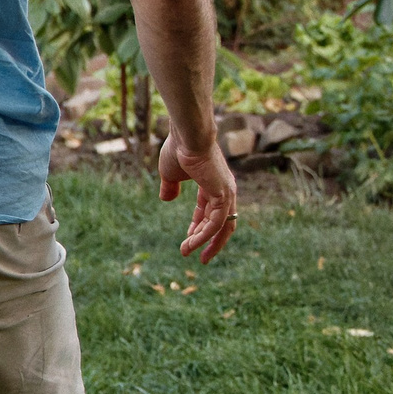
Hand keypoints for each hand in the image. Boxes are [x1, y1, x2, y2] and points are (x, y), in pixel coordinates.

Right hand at [157, 127, 237, 264]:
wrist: (187, 135)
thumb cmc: (178, 148)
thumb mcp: (170, 174)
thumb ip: (170, 187)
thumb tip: (166, 199)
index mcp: (213, 183)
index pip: (209, 212)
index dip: (198, 227)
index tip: (187, 241)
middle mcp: (224, 189)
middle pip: (222, 224)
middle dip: (211, 242)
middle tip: (200, 259)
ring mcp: (226, 193)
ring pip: (220, 227)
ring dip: (205, 243)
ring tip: (188, 253)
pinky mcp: (224, 196)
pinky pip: (216, 223)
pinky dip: (204, 235)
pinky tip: (192, 243)